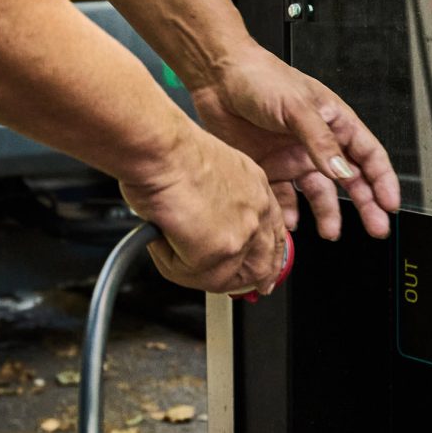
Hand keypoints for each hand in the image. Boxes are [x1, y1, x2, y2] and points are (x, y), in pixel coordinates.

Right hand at [117, 120, 289, 294]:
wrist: (158, 148)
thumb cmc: (168, 150)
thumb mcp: (208, 171)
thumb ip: (216, 203)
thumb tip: (202, 227)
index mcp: (257, 187)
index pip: (273, 232)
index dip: (266, 257)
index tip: (263, 273)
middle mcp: (257, 210)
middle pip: (262, 263)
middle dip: (246, 281)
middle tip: (228, 284)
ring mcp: (242, 233)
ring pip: (224, 276)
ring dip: (194, 269)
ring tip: (170, 246)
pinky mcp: (220, 251)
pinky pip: (193, 276)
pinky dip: (171, 263)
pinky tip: (160, 241)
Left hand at [182, 43, 400, 240]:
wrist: (218, 77)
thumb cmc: (260, 77)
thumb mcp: (297, 106)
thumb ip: (320, 141)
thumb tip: (342, 171)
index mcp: (334, 122)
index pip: (368, 155)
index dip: (383, 180)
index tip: (390, 204)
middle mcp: (317, 143)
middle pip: (350, 179)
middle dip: (366, 205)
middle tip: (376, 228)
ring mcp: (293, 157)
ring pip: (319, 193)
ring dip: (327, 213)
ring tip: (331, 232)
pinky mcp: (269, 168)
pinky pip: (284, 197)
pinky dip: (289, 212)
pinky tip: (291, 223)